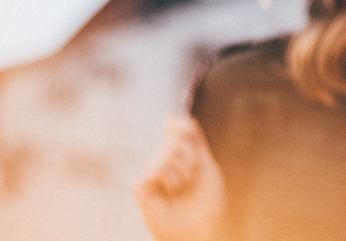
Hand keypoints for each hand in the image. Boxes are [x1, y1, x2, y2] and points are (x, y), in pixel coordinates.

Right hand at [135, 114, 225, 240]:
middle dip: (191, 155)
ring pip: (166, 151)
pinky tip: (169, 194)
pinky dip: (171, 180)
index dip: (180, 123)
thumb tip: (187, 118)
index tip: (186, 128)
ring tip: (182, 189)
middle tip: (192, 177)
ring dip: (184, 171)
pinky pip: (156, 168)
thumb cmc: (206, 202)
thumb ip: (196, 142)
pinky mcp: (139, 187)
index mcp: (177, 156)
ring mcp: (149, 173)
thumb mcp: (206, 166)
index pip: (173, 127)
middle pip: (174, 137)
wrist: (201, 229)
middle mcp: (161, 161)